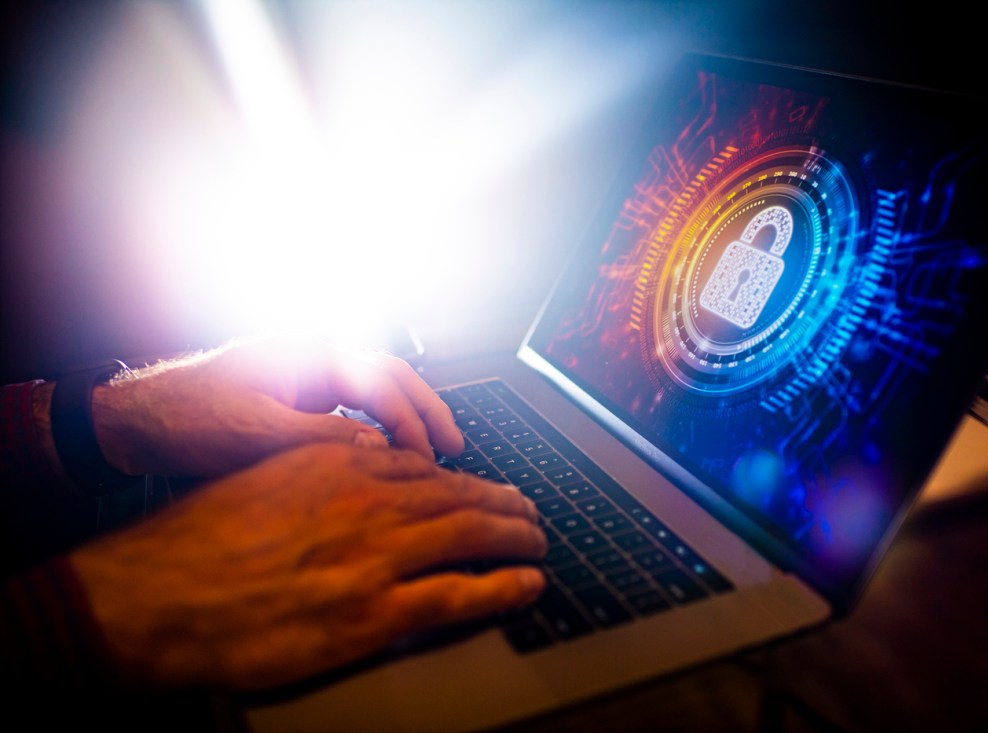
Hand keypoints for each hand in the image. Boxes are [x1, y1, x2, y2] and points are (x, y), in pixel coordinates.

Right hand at [69, 443, 546, 690]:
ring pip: (470, 534)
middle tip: (529, 510)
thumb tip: (361, 470)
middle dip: (503, 503)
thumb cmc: (197, 542)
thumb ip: (321, 473)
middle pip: (459, 495)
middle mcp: (368, 502)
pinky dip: (503, 586)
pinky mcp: (374, 611)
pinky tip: (528, 584)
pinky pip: (459, 594)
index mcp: (340, 466)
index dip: (465, 478)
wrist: (157, 596)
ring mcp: (376, 556)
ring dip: (515, 536)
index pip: (425, 467)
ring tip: (538, 539)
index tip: (485, 485)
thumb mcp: (265, 480)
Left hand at [89, 332, 463, 477]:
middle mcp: (313, 354)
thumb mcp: (252, 434)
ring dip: (407, 416)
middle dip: (426, 410)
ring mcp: (306, 371)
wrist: (132, 419)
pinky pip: (354, 403)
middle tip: (455, 447)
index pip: (380, 383)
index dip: (411, 422)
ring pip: (376, 387)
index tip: (429, 459)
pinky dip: (380, 425)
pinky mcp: (297, 392)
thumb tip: (381, 452)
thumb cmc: (182, 419)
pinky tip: (390, 450)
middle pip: (391, 375)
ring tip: (435, 449)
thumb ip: (321, 440)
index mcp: (307, 352)